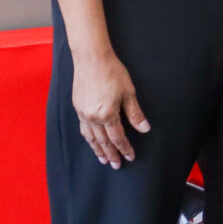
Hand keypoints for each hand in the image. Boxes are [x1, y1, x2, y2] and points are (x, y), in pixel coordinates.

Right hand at [71, 52, 149, 168]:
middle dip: (111, 154)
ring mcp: (83, 113)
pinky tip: (92, 141)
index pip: (118, 137)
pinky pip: (83, 128)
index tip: (130, 157)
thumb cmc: (112, 72)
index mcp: (107, 114)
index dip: (125, 148)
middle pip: (103, 141)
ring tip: (103, 159)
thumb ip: (135, 113)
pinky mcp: (78, 107)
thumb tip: (144, 129)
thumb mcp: (128, 92)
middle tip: (116, 165)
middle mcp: (93, 117)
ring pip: (91, 137)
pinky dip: (88, 138)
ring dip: (97, 150)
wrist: (91, 58)